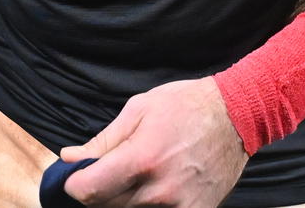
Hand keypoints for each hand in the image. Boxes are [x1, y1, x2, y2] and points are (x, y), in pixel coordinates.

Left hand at [58, 79, 246, 206]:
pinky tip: (152, 187)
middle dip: (97, 189)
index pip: (89, 190)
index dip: (74, 184)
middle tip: (106, 169)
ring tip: (134, 174)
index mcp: (141, 159)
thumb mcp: (138, 110)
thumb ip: (103, 141)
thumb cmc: (184, 106)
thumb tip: (69, 158)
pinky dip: (146, 206)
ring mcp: (180, 207)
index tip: (76, 174)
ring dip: (122, 198)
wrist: (235, 117)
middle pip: (106, 205)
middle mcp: (159, 190)